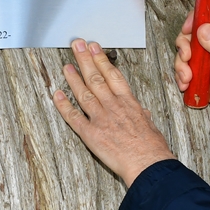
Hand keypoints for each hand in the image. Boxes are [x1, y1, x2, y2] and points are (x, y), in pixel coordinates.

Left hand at [50, 39, 175, 186]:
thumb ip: (142, 117)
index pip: (113, 75)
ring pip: (84, 93)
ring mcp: (101, 119)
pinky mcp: (91, 134)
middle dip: (85, 60)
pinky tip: (57, 95)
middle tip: (77, 46)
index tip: (95, 49)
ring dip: (73, 78)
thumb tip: (142, 113)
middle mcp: (113, 107)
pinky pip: (74, 117)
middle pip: (96, 78)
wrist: (149, 164)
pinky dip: (64, 105)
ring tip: (67, 66)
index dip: (102, 60)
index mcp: (129, 103)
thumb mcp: (150, 126)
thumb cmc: (152, 149)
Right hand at [174, 9, 209, 131]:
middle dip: (185, 45)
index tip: (188, 28)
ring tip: (188, 77)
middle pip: (192, 31)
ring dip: (181, 64)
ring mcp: (204, 53)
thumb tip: (204, 28)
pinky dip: (181, 74)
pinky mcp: (196, 65)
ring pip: (184, 48)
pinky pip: (181, 63)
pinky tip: (187, 83)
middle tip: (187, 57)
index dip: (198, 17)